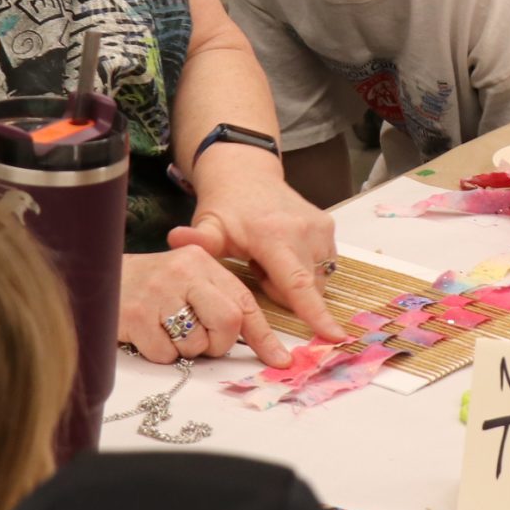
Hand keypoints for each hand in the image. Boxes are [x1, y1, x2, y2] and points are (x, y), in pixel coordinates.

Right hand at [119, 247, 288, 366]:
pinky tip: (147, 333)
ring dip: (185, 349)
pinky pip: (165, 354)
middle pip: (228, 323)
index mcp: (202, 262)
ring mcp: (157, 293)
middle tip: (202, 340)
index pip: (244, 303)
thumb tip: (269, 348)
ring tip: (166, 329)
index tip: (281, 361)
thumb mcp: (190, 281)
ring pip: (196, 344)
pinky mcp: (134, 315)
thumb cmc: (154, 286)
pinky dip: (160, 354)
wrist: (99, 277)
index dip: (264, 337)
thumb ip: (223, 303)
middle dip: (219, 343)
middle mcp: (182, 272)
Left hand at [172, 146, 343, 341]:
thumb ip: (198, 240)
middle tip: (256, 269)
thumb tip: (174, 238)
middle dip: (283, 292)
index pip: (298, 284)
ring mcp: (320, 228)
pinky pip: (323, 265)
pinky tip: (282, 253)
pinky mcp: (328, 227)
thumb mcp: (209, 224)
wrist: (246, 173)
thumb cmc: (226, 205)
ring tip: (268, 260)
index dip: (316, 314)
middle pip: (306, 289)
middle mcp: (304, 230)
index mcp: (275, 235)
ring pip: (316, 279)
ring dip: (294, 282)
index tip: (335, 337)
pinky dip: (304, 269)